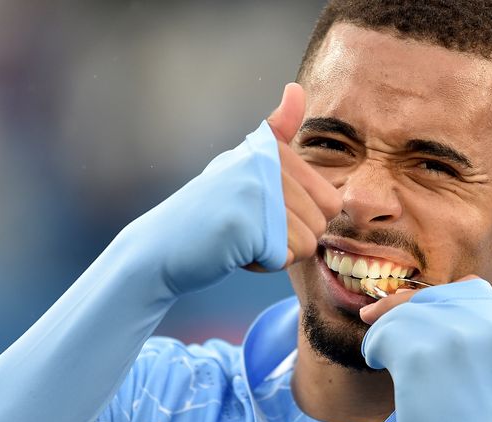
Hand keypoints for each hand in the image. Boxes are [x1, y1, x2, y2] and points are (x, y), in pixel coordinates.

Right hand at [115, 83, 339, 294]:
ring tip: (242, 237)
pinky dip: (262, 264)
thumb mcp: (245, 163)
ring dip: (277, 252)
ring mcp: (257, 192)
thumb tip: (297, 88)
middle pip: (321, 224)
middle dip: (291, 239)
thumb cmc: (210, 208)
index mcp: (273, 150)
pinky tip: (233, 250)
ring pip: (307, 244)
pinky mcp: (248, 225)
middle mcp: (267, 165)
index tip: (264, 211)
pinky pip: (284, 259)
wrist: (160, 246)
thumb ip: (277, 132)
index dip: (302, 219)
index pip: (331, 201)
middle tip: (251, 228)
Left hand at [360, 277, 491, 421]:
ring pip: (402, 314)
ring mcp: (454, 338)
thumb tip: (410, 299)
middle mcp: (487, 327)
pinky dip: (373, 349)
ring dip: (385, 334)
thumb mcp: (490, 371)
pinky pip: (381, 335)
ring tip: (385, 358)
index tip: (412, 312)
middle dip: (399, 310)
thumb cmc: (472, 421)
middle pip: (430, 297)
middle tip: (376, 324)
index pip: (470, 287)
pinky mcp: (421, 356)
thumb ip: (470, 332)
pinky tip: (379, 365)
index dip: (436, 299)